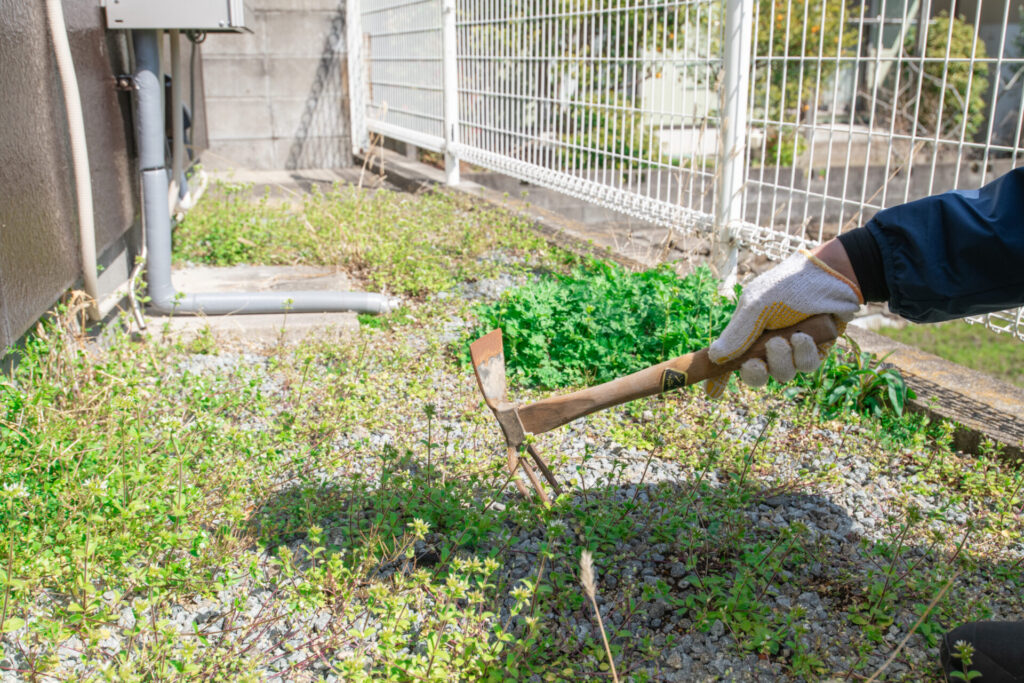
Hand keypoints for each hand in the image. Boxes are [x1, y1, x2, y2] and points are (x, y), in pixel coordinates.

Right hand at [706, 246, 862, 396]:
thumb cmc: (788, 287)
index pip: (729, 359)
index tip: (712, 394)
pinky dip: (804, 353)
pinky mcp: (814, 352)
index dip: (720, 377)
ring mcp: (791, 350)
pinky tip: (805, 336)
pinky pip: (805, 367)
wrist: (831, 276)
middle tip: (757, 363)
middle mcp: (766, 344)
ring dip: (782, 359)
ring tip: (788, 337)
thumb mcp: (756, 307)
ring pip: (782, 374)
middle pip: (755, 376)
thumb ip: (737, 334)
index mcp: (746, 331)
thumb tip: (714, 357)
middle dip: (755, 373)